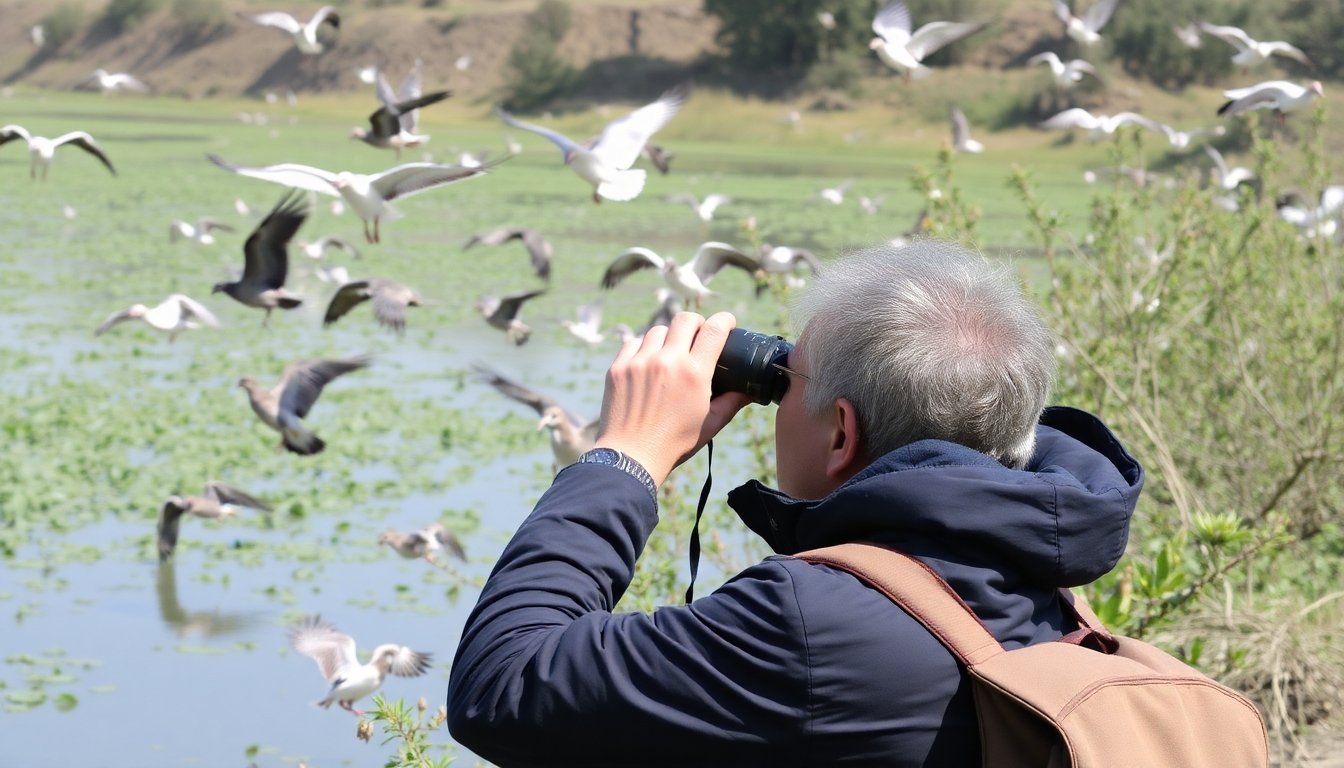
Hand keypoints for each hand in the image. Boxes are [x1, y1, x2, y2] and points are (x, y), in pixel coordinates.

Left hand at [595, 311, 751, 485]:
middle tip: (699, 335)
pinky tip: (649, 362)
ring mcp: (640, 362)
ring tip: (671, 353)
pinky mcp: (619, 367)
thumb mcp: (710, 424)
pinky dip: (645, 347)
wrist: (630, 457)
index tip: (727, 323)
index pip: (714, 329)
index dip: (725, 320)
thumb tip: (749, 391)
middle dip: (697, 323)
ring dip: (669, 337)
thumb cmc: (674, 444)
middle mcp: (667, 361)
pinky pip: (634, 342)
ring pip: (659, 330)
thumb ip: (732, 402)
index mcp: (694, 374)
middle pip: (685, 319)